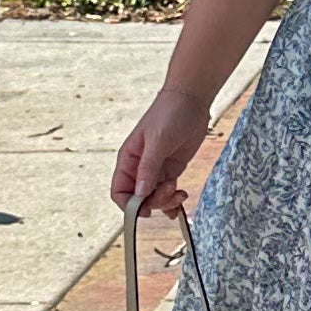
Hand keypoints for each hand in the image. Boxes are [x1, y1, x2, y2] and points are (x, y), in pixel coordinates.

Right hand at [112, 82, 211, 217]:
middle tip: (170, 192)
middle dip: (154, 202)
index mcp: (128, 159)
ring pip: (155, 197)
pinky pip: (168, 192)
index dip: (128, 205)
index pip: (119, 191)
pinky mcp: (171, 169)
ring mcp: (156, 169)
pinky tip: (181, 201)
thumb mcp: (158, 140)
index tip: (144, 210)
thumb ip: (148, 167)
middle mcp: (139, 167)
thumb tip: (140, 195)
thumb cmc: (169, 114)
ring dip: (166, 201)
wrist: (191, 100)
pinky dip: (173, 201)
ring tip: (180, 193)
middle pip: (139, 198)